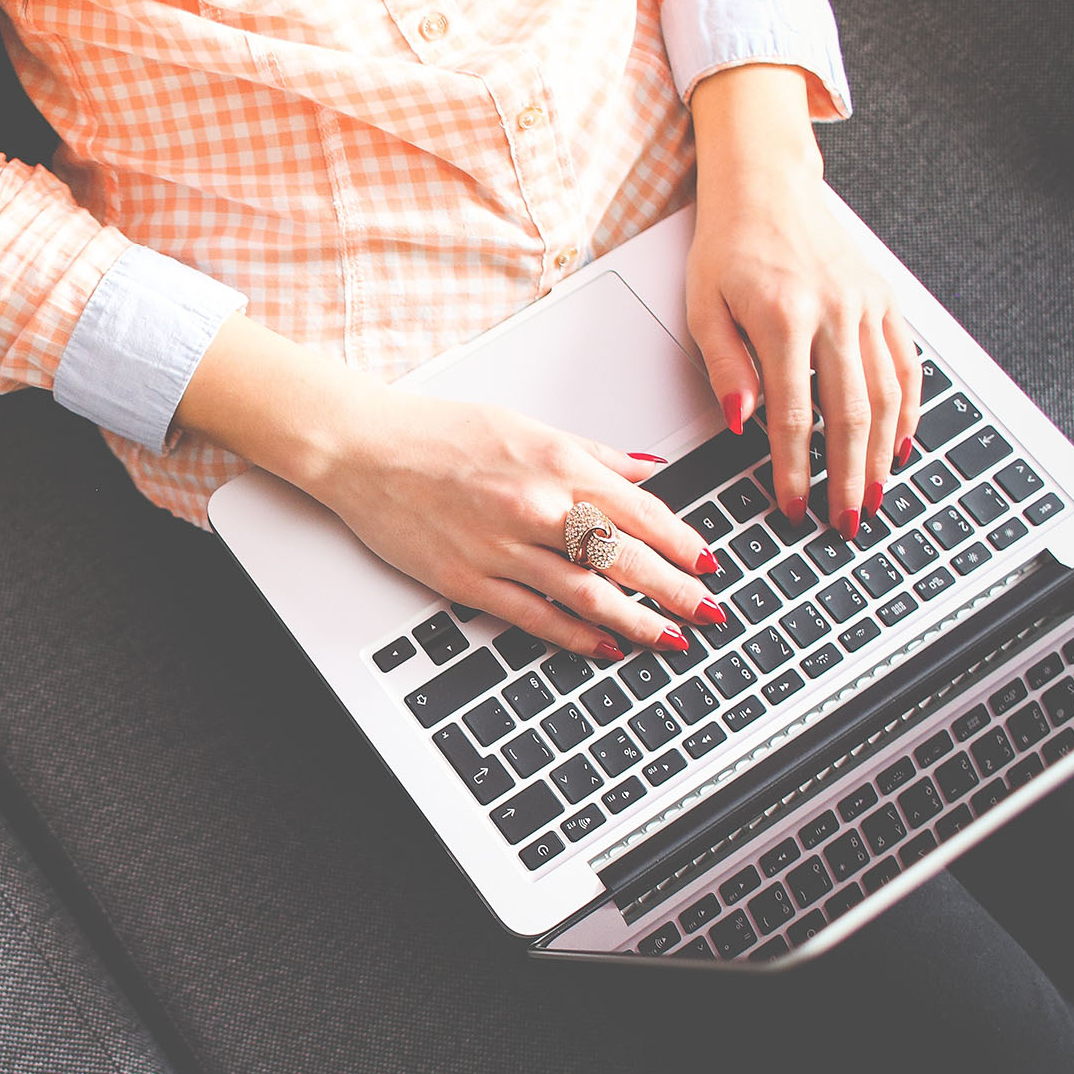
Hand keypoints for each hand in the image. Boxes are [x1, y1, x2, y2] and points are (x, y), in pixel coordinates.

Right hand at [306, 387, 722, 657]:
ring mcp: (502, 548)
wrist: (365, 449)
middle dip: (676, 591)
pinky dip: (577, 635)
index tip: (709, 564)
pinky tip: (605, 646)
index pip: (640, 511)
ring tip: (671, 639)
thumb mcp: (527, 426)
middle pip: (625, 558)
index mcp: (556, 463)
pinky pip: (535, 616)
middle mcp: (536, 506)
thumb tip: (647, 470)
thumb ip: (593, 454)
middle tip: (709, 613)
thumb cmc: (439, 433)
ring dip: (637, 621)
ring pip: (588, 594)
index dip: (682, 543)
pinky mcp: (469, 580)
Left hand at [688, 66, 922, 537]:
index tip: (792, 505)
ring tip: (876, 495)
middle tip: (847, 521)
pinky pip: (906, 363)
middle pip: (851, 414)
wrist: (766, 184)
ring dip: (884, 453)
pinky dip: (908, 408)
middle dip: (849, 476)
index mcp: (784, 318)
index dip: (795, 469)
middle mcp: (835, 312)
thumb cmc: (728, 245)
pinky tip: (900, 443)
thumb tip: (742, 422)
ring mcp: (867, 305)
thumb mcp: (703, 305)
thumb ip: (724, 366)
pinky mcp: (885, 299)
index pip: (794, 415)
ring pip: (888, 394)